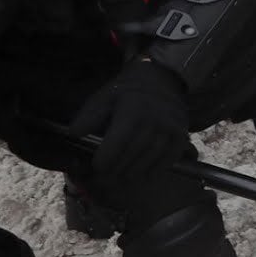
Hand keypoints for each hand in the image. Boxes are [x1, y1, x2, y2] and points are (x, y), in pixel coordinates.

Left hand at [68, 59, 189, 182]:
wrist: (162, 78)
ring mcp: (170, 129)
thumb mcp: (104, 97)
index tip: (96, 166)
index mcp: (133, 110)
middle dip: (115, 171)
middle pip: (130, 156)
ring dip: (132, 173)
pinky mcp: (181, 135)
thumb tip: (74, 133)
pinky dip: (154, 171)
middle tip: (105, 177)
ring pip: (148, 161)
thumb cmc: (128, 90)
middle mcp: (154, 120)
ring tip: (120, 177)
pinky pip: (167, 161)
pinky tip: (142, 174)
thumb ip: (89, 116)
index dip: (103, 160)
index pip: (116, 145)